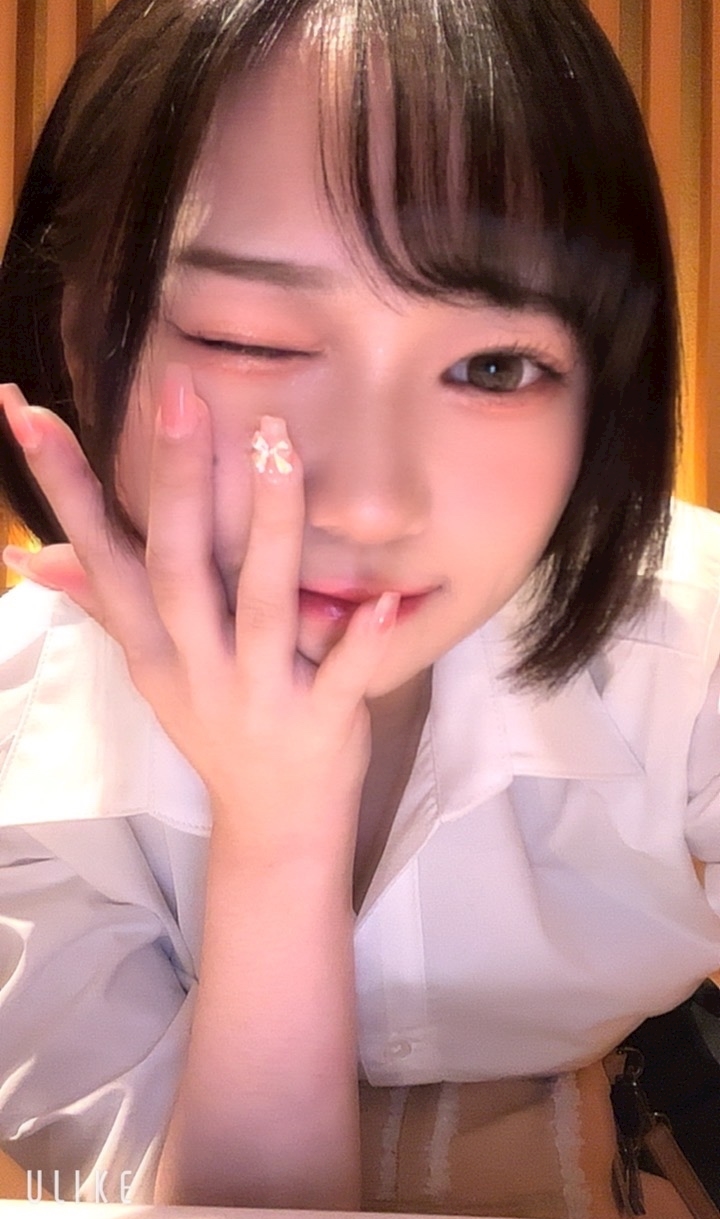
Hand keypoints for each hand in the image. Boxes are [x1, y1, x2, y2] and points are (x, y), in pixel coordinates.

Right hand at [0, 374, 398, 859]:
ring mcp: (257, 698)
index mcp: (152, 648)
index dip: (63, 485)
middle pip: (177, 568)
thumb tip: (28, 554)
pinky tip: (384, 598)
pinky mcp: (320, 724)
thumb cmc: (216, 727)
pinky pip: (342, 680)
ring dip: (269, 527)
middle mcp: (195, 668)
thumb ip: (104, 604)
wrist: (274, 826)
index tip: (26, 410)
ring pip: (259, 607)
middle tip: (181, 393)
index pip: (101, 555)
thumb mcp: (150, 671)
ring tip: (277, 445)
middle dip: (178, 481)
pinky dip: (362, 643)